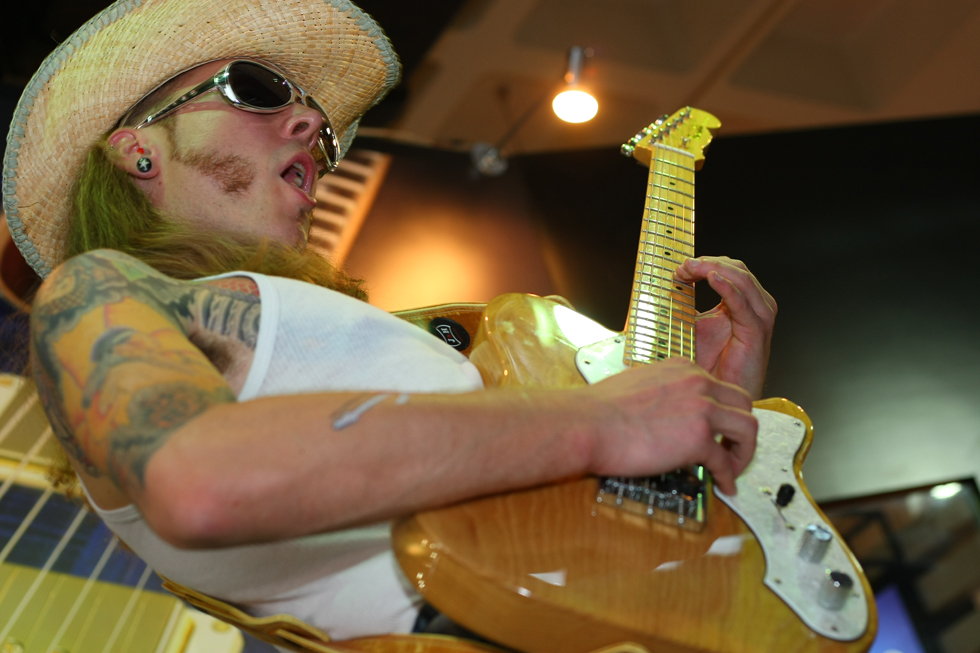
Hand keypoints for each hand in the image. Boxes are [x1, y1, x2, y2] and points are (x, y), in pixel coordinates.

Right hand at [584, 359, 756, 494]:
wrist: (586, 424)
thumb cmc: (598, 410)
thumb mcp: (638, 385)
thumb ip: (662, 395)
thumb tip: (667, 418)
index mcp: (682, 368)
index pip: (719, 387)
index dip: (723, 412)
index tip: (718, 430)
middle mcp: (697, 383)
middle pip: (743, 404)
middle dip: (741, 430)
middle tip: (732, 450)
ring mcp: (701, 409)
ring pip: (748, 429)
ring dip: (743, 452)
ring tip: (733, 469)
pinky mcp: (698, 438)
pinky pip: (725, 461)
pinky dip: (728, 477)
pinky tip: (723, 486)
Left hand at [674, 256, 776, 398]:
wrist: (721, 395)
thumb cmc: (711, 366)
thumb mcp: (694, 327)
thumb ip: (686, 307)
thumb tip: (661, 291)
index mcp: (742, 302)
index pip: (728, 269)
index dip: (704, 263)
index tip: (680, 268)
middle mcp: (755, 306)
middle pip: (737, 269)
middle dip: (708, 263)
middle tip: (683, 266)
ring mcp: (758, 318)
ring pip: (742, 280)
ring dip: (714, 269)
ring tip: (692, 268)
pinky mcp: (756, 332)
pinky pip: (743, 303)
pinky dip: (727, 288)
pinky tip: (711, 278)